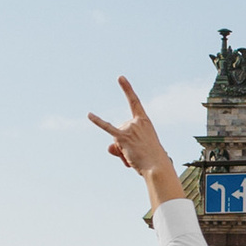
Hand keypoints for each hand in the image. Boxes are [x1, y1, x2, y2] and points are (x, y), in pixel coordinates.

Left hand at [88, 76, 181, 199]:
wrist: (157, 167)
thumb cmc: (150, 158)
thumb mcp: (137, 147)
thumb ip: (120, 145)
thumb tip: (109, 146)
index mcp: (145, 121)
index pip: (134, 102)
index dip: (127, 89)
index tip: (120, 78)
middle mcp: (137, 122)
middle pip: (120, 130)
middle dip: (123, 144)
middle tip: (136, 154)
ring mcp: (130, 128)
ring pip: (115, 139)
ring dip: (121, 150)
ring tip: (133, 158)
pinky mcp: (123, 138)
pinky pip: (107, 128)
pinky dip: (97, 121)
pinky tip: (89, 114)